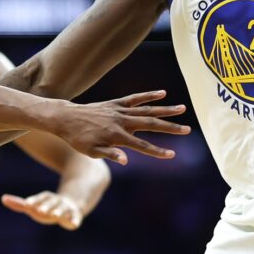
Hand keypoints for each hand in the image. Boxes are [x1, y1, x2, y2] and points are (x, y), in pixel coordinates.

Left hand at [2, 191, 84, 229]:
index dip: (33, 201)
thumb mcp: (33, 205)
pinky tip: (74, 224)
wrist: (71, 203)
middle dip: (46, 206)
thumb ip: (19, 204)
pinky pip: (75, 217)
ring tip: (56, 215)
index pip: (38, 199)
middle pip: (50, 203)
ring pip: (62, 208)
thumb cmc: (46, 206)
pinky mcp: (74, 215)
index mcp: (44, 198)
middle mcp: (55, 201)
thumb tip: (3, 198)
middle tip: (40, 210)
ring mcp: (65, 207)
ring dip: (59, 211)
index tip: (27, 204)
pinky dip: (74, 220)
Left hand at [53, 90, 188, 165]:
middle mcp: (121, 122)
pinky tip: (163, 93)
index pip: (141, 146)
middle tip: (187, 129)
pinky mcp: (116, 103)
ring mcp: (119, 111)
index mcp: (116, 136)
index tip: (171, 155)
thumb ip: (109, 154)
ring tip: (183, 108)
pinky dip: (149, 96)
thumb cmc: (78, 139)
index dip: (157, 151)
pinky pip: (135, 98)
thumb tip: (124, 160)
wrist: (66, 118)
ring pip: (147, 110)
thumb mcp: (91, 151)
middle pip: (150, 125)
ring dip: (165, 110)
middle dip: (170, 128)